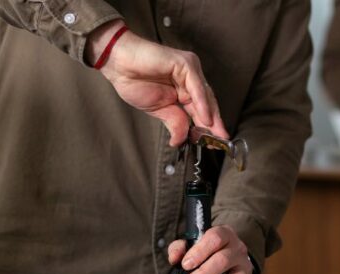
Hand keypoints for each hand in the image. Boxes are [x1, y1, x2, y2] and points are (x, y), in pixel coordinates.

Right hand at [87, 20, 227, 145]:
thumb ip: (175, 122)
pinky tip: (206, 119)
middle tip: (220, 142)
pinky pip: (197, 87)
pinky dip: (202, 104)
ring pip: (206, 96)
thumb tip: (180, 141)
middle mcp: (191, 79)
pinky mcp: (185, 64)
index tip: (215, 144)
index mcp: (186, 89)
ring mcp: (190, 70)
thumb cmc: (135, 82)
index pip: (203, 110)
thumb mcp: (159, 110)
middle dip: (215, 125)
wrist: (118, 65)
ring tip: (215, 135)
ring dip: (211, 117)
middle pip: (208, 104)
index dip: (210, 128)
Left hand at [167, 226, 252, 273]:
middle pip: (224, 261)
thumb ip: (180, 247)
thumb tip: (174, 258)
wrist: (230, 254)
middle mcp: (238, 252)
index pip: (215, 239)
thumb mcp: (193, 243)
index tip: (186, 264)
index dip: (200, 251)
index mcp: (225, 236)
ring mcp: (244, 271)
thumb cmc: (208, 249)